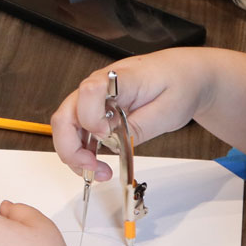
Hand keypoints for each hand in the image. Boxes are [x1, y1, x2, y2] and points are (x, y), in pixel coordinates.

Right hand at [50, 50, 219, 180]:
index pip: (89, 91)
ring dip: (75, 155)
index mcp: (118, 79)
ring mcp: (93, 100)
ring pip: (66, 129)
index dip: (91, 117)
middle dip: (71, 148)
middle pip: (65, 116)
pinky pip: (78, 134)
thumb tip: (113, 145)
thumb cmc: (177, 84)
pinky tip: (98, 165)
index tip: (105, 135)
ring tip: (100, 172)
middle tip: (93, 168)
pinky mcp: (94, 111)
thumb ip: (138, 127)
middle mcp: (98, 87)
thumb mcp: (169, 110)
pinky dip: (82, 153)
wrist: (181, 73)